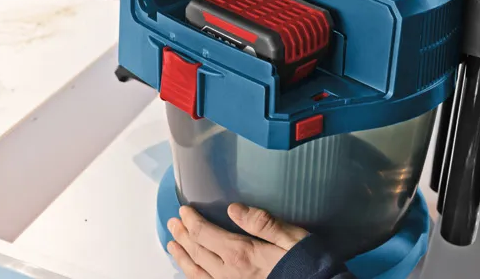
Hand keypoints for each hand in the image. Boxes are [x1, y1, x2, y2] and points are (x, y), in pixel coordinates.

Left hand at [167, 204, 307, 278]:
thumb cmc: (307, 264)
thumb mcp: (291, 237)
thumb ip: (262, 222)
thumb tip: (233, 208)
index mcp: (241, 254)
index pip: (205, 234)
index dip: (191, 221)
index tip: (183, 211)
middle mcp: (229, 274)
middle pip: (197, 252)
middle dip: (183, 236)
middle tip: (173, 223)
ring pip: (197, 273)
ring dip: (182, 257)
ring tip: (173, 246)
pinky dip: (194, 277)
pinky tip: (191, 272)